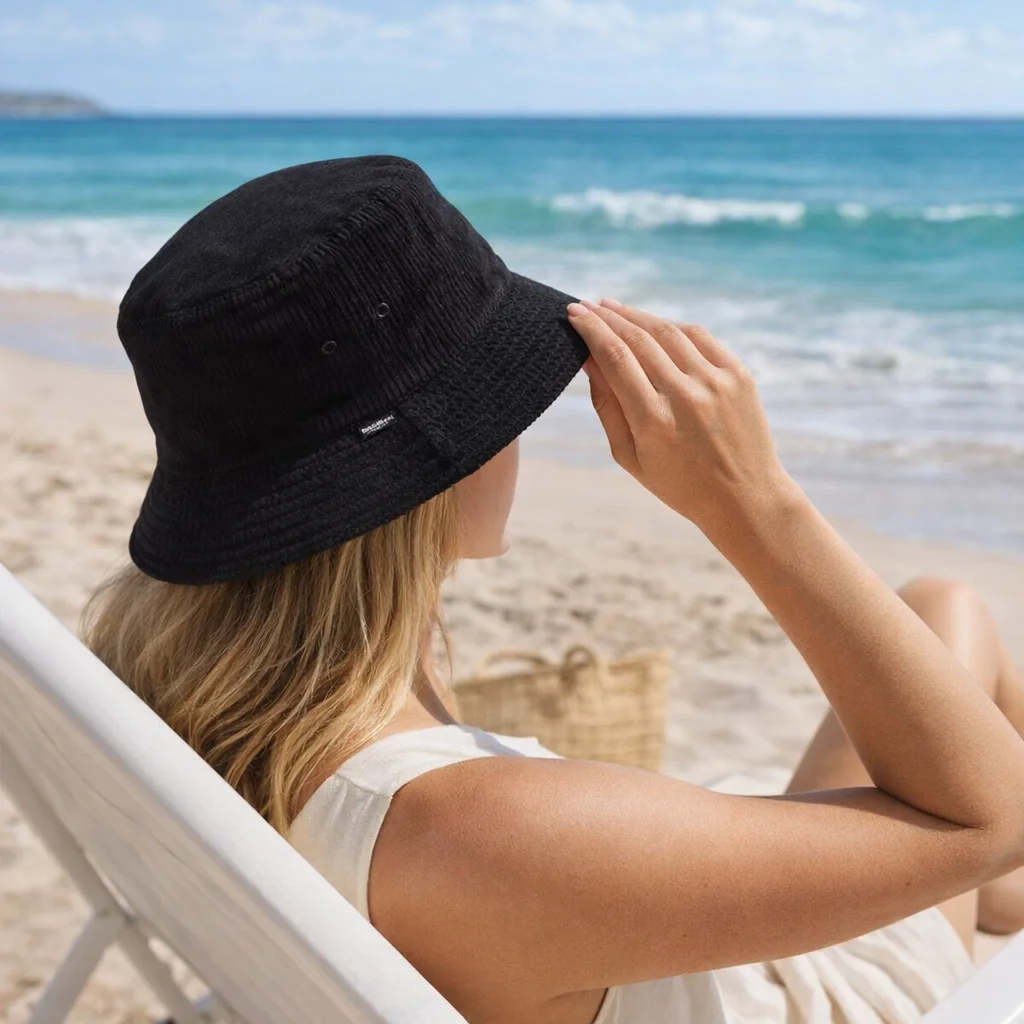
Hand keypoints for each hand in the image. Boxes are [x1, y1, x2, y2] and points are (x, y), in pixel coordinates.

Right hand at [566, 298, 796, 539]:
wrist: (745, 498)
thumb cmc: (678, 483)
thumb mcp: (630, 457)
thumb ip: (607, 406)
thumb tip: (588, 358)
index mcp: (654, 422)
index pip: (615, 358)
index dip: (591, 330)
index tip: (574, 313)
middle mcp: (686, 396)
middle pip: (638, 338)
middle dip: (608, 317)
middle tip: (588, 305)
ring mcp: (716, 382)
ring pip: (668, 331)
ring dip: (637, 316)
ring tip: (615, 308)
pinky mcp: (739, 375)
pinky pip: (699, 337)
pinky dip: (672, 326)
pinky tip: (654, 325)